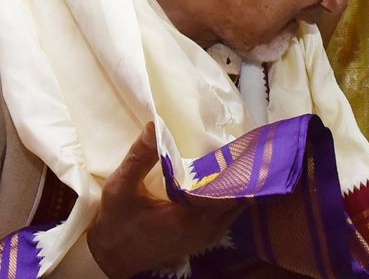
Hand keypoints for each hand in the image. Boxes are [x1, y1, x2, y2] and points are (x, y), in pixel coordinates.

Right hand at [87, 123, 242, 277]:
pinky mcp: (211, 233)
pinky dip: (228, 191)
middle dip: (238, 169)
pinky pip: (230, 208)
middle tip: (236, 142)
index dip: (235, 164)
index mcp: (190, 218)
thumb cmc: (117, 222)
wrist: (115, 256)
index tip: (235, 142)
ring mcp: (213, 233)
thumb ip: (140, 157)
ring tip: (231, 153)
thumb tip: (154, 125)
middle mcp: (209, 228)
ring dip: (234, 180)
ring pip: (238, 201)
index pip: (229, 189)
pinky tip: (221, 173)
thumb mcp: (121, 188)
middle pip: (239, 193)